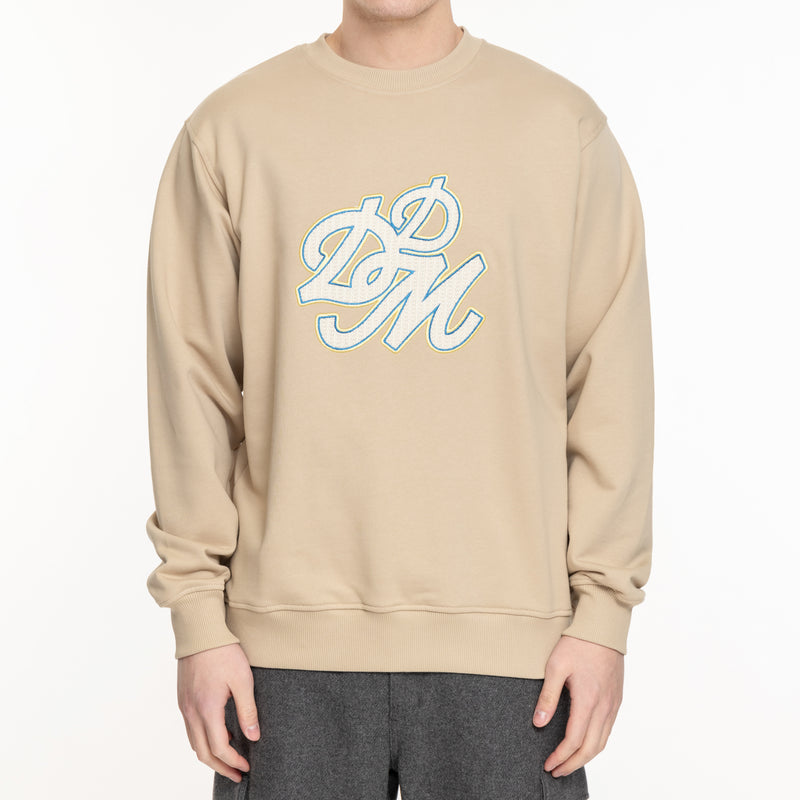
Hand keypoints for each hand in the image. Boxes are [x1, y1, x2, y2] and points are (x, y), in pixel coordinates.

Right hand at [177, 643, 260, 781]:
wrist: (200, 632)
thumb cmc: (223, 652)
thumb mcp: (243, 680)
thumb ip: (247, 710)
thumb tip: (253, 736)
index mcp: (207, 709)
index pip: (219, 748)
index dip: (233, 761)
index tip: (247, 765)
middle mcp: (191, 712)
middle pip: (202, 752)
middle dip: (221, 767)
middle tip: (237, 773)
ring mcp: (184, 706)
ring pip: (194, 742)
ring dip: (210, 755)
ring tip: (229, 758)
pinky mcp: (183, 698)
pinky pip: (190, 728)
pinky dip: (203, 739)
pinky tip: (218, 734)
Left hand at [532, 635, 623, 776]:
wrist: (603, 627)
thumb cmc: (578, 643)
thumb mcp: (555, 666)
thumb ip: (548, 697)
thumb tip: (538, 723)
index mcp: (588, 701)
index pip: (574, 741)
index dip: (561, 757)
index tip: (548, 765)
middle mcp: (604, 707)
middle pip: (591, 748)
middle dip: (573, 764)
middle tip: (556, 771)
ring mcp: (613, 704)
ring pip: (602, 741)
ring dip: (586, 757)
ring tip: (569, 762)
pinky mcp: (616, 698)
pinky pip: (608, 729)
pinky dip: (596, 743)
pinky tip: (585, 742)